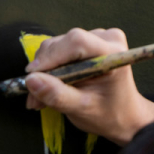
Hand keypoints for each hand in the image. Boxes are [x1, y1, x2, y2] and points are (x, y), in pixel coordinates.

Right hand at [24, 27, 153, 145]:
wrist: (123, 116)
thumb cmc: (107, 114)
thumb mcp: (81, 110)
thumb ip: (57, 95)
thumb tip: (30, 80)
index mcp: (113, 53)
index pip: (76, 42)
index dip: (50, 57)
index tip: (31, 77)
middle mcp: (107, 38)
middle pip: (63, 42)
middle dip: (44, 69)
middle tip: (33, 97)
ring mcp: (97, 38)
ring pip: (57, 46)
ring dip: (43, 71)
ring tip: (39, 97)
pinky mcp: (87, 42)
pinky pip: (59, 49)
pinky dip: (49, 69)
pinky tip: (47, 88)